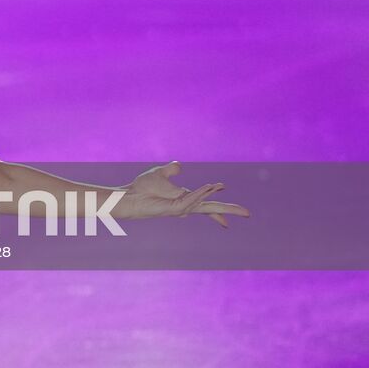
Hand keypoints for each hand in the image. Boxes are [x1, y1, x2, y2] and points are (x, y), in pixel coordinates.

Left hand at [120, 161, 250, 227]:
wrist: (130, 195)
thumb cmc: (143, 187)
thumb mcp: (161, 174)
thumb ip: (171, 170)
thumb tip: (179, 165)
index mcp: (185, 198)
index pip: (206, 202)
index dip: (218, 201)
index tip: (232, 203)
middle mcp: (185, 205)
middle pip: (211, 208)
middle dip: (229, 211)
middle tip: (248, 213)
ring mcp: (180, 209)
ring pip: (202, 202)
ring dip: (211, 194)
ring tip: (220, 185)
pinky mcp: (174, 209)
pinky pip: (191, 200)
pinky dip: (201, 194)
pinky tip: (209, 187)